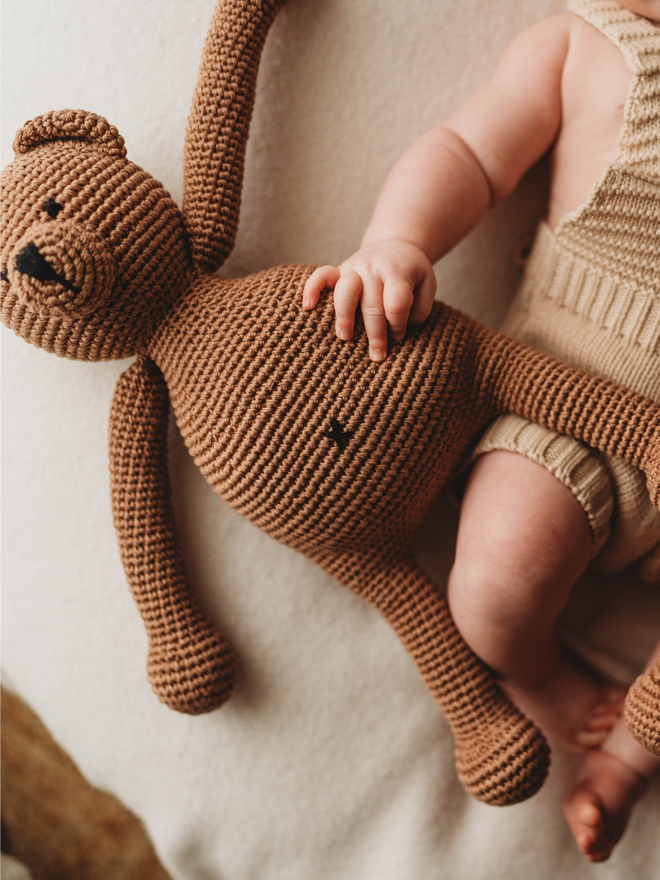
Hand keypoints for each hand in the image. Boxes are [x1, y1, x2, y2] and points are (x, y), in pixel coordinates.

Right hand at [302, 241, 436, 361]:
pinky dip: (312, 289)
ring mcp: (354, 268)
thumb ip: (420, 308)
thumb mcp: (427, 286)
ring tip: (346, 338)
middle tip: (377, 356)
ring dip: (345, 317)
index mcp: (398, 272)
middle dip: (375, 334)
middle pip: (372, 305)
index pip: (396, 303)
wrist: (396, 247)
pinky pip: (321, 275)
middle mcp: (374, 269)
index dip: (398, 324)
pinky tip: (307, 306)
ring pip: (345, 292)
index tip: (399, 336)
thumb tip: (398, 327)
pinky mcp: (338, 270)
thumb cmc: (411, 275)